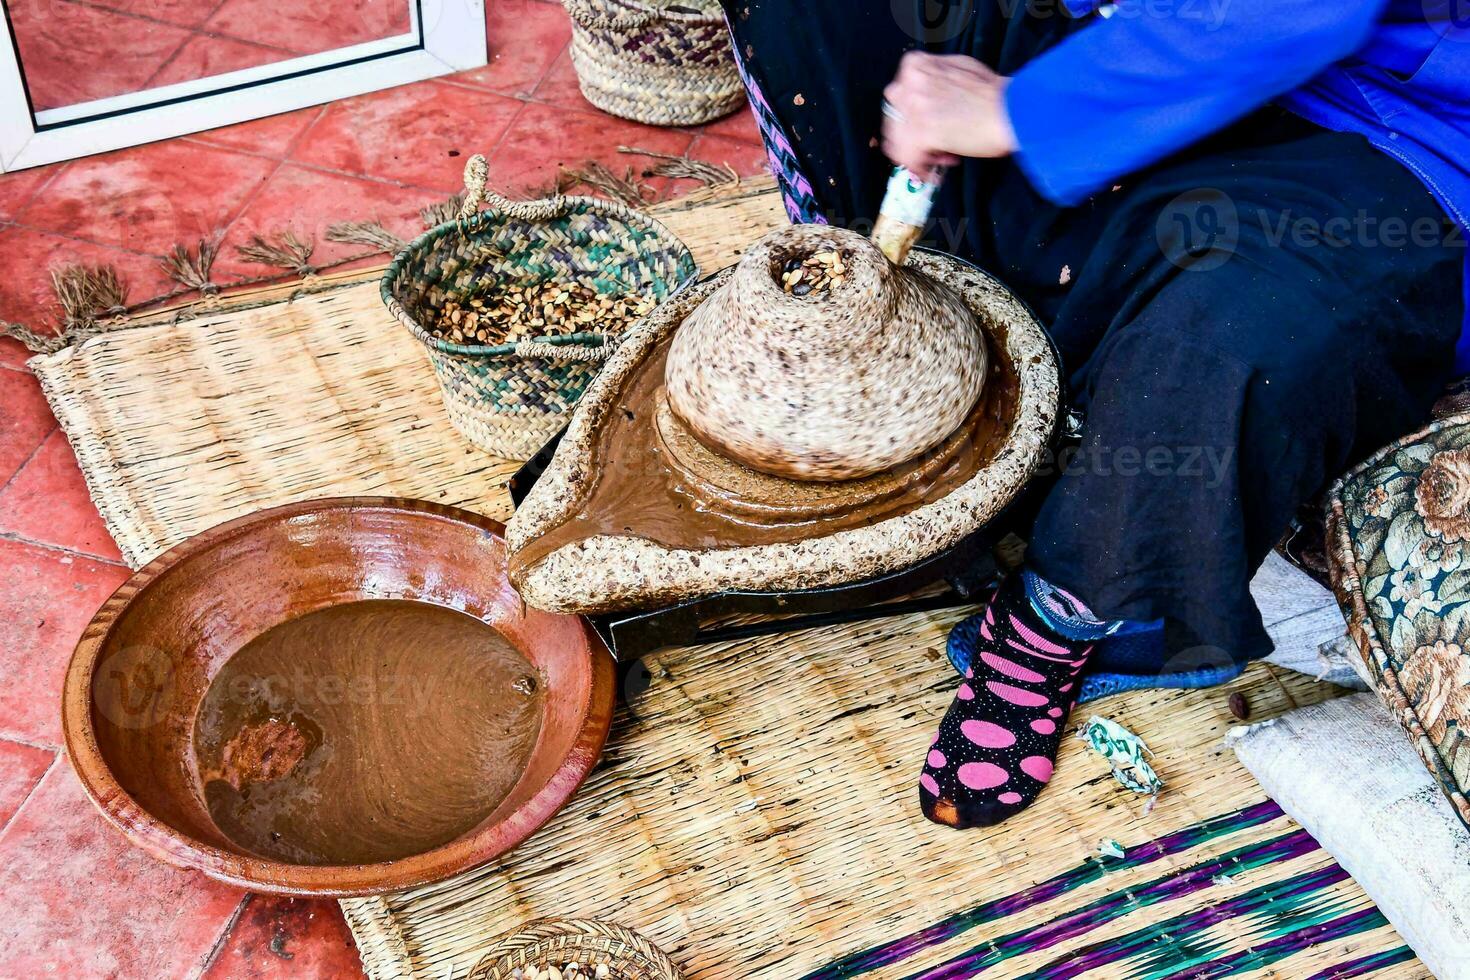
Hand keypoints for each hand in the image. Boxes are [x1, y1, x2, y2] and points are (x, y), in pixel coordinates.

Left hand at [882, 51, 1017, 173]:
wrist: (1015, 110)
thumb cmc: (994, 94)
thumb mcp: (958, 68)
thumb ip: (934, 79)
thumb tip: (924, 100)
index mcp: (916, 65)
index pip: (898, 98)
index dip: (912, 118)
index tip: (927, 127)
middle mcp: (911, 83)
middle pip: (895, 121)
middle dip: (914, 137)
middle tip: (935, 146)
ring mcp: (916, 108)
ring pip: (898, 142)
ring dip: (918, 154)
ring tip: (940, 157)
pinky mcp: (923, 132)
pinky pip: (909, 158)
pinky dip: (921, 169)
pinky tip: (937, 170)